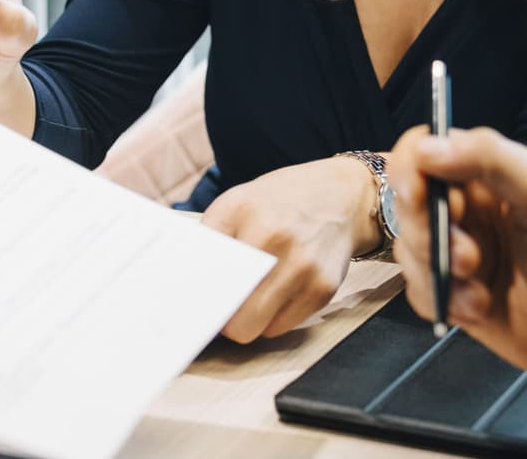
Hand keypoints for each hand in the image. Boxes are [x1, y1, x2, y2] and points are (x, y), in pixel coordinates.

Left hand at [203, 156, 381, 341]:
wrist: (342, 197)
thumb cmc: (281, 204)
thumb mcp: (237, 203)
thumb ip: (211, 239)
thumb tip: (185, 287)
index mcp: (241, 209)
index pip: (200, 269)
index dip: (191, 292)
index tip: (185, 303)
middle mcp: (274, 236)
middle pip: (227, 310)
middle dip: (219, 315)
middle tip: (219, 306)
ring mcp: (303, 265)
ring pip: (252, 329)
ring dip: (245, 320)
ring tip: (251, 296)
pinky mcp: (323, 289)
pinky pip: (279, 329)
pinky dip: (272, 319)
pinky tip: (278, 294)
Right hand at [389, 127, 526, 425]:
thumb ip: (490, 159)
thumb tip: (427, 146)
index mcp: (492, 176)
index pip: (427, 151)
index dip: (412, 169)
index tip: (418, 194)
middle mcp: (473, 211)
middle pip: (410, 204)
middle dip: (430, 231)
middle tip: (469, 255)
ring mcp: (463, 255)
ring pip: (409, 250)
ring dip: (439, 270)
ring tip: (480, 286)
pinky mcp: (459, 298)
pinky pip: (419, 292)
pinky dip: (442, 301)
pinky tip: (480, 309)